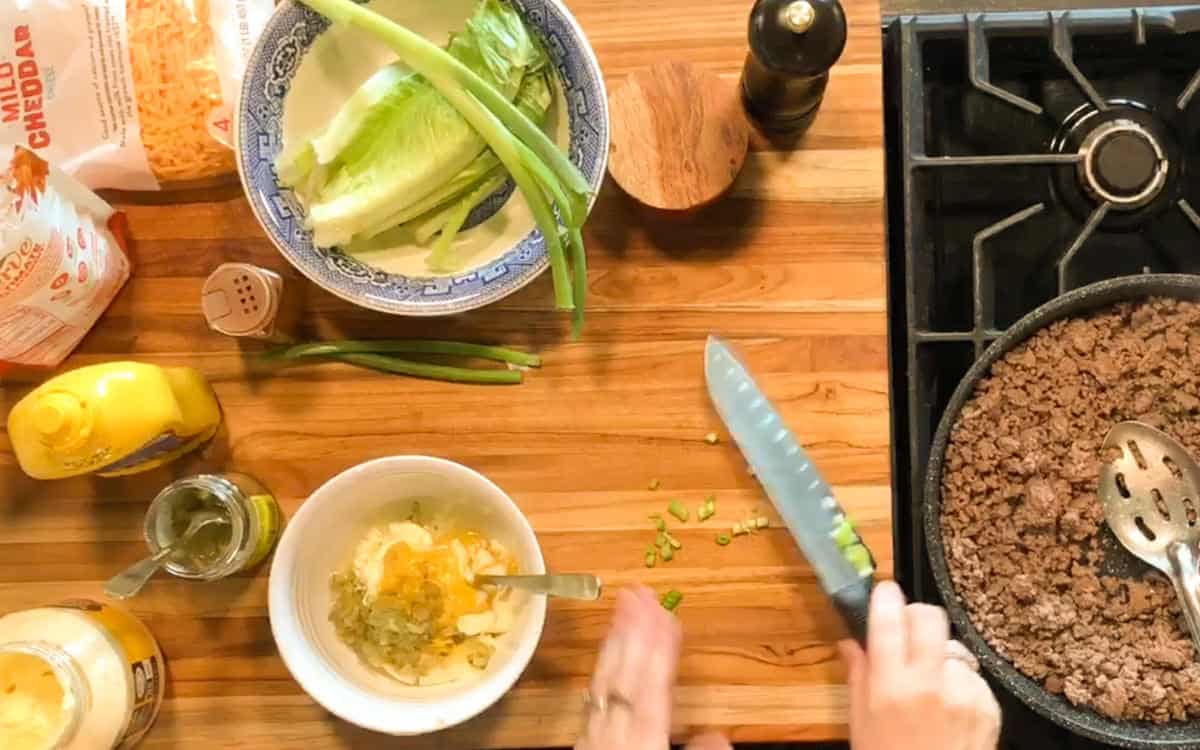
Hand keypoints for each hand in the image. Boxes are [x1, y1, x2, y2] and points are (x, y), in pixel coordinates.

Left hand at [576, 586, 731, 749]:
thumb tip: (718, 734)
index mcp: (644, 741)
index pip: (653, 686)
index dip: (659, 647)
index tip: (664, 610)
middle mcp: (614, 732)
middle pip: (624, 676)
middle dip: (633, 630)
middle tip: (638, 590)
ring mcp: (594, 736)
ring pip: (604, 681)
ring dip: (614, 640)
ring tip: (622, 606)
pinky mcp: (585, 743)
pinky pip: (592, 696)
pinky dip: (601, 667)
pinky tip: (606, 653)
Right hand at [838, 581, 1000, 749]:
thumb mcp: (860, 722)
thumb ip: (859, 675)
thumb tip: (851, 640)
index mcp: (890, 687)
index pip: (888, 621)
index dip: (885, 597)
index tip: (884, 589)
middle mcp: (929, 684)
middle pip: (930, 618)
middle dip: (918, 616)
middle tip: (909, 629)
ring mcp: (964, 694)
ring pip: (953, 649)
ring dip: (940, 657)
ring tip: (931, 686)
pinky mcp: (989, 706)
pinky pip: (973, 677)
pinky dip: (961, 685)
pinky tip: (950, 708)